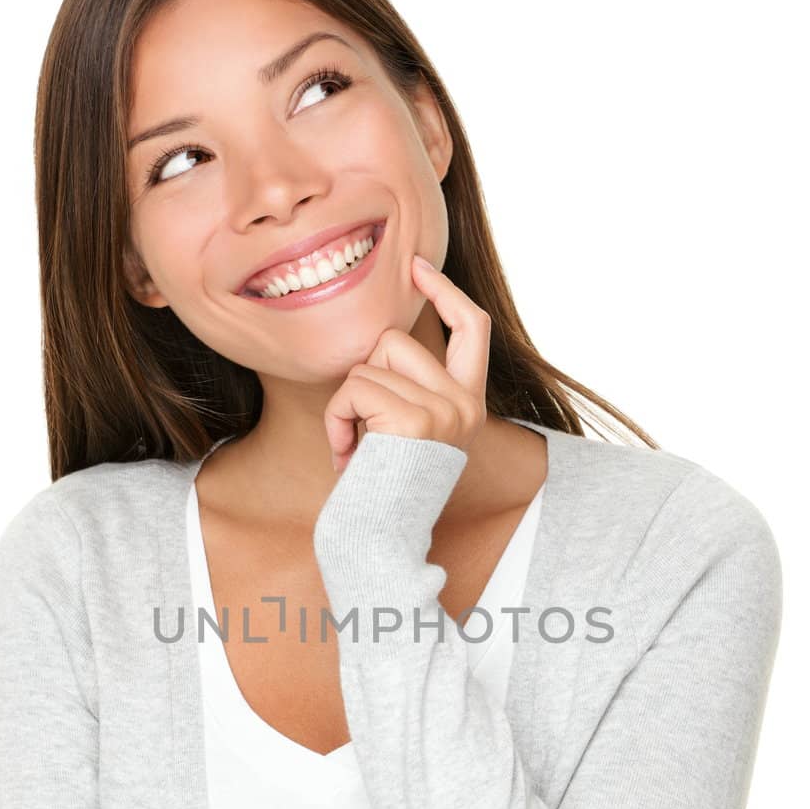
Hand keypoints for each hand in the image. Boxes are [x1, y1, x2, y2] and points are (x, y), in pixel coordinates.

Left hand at [323, 254, 489, 473]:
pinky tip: (345, 457)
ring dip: (347, 404)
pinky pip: (354, 387)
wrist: (379, 543)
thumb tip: (383, 338)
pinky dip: (337, 419)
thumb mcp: (404, 434)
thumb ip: (409, 388)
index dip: (444, 291)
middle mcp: (465, 406)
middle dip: (365, 376)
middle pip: (398, 341)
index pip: (472, 328)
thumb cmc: (380, 492)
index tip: (416, 265)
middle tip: (364, 430)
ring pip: (370, 363)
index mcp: (469, 405)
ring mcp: (445, 411)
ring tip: (356, 449)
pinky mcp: (415, 419)